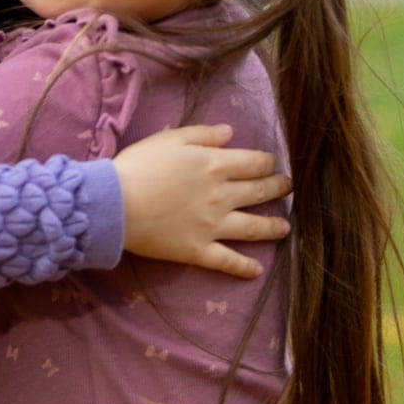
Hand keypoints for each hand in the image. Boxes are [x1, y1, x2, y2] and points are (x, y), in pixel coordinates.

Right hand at [113, 126, 291, 279]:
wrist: (116, 204)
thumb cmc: (139, 165)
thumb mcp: (169, 138)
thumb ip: (203, 134)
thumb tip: (231, 133)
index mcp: (215, 165)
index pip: (253, 162)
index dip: (266, 162)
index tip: (271, 163)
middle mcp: (222, 196)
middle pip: (259, 191)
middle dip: (277, 188)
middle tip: (288, 188)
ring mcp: (213, 226)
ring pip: (253, 228)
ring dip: (273, 226)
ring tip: (286, 227)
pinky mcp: (200, 250)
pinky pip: (228, 260)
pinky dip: (245, 267)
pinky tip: (258, 271)